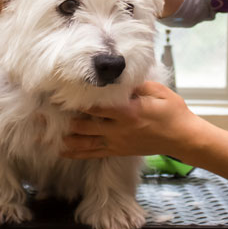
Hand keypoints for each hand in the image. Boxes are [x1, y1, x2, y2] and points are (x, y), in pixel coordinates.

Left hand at [61, 81, 204, 160]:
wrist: (183, 137)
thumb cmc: (173, 110)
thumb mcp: (157, 90)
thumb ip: (136, 84)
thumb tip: (117, 75)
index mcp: (128, 111)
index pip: (96, 106)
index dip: (77, 100)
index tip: (60, 94)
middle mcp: (119, 128)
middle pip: (85, 124)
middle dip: (66, 119)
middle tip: (45, 114)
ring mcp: (117, 142)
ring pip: (86, 141)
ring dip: (67, 138)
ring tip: (47, 135)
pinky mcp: (119, 150)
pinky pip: (94, 154)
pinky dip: (77, 153)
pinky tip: (63, 152)